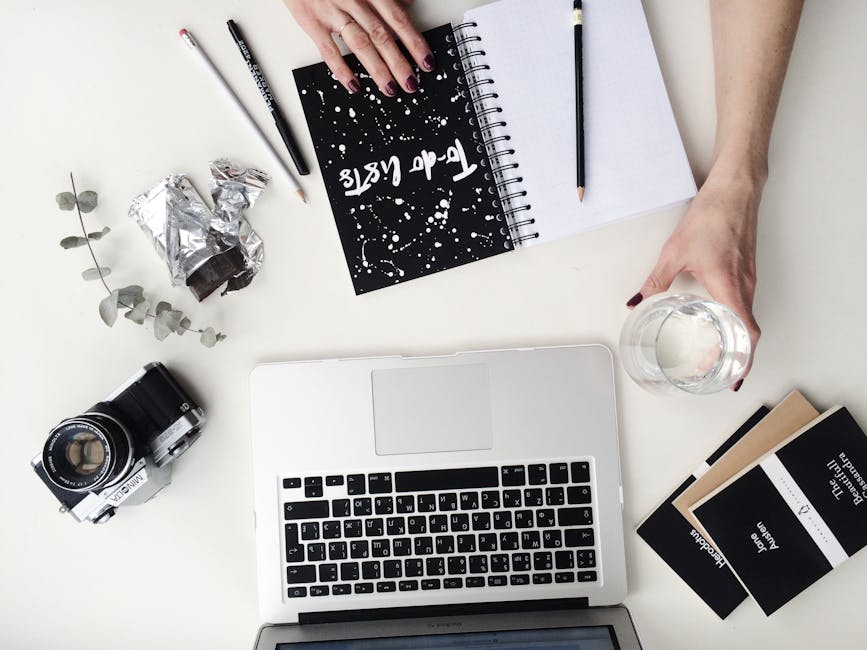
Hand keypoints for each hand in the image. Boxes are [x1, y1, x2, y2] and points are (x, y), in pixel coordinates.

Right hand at [283, 0, 434, 96]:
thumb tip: (407, 3)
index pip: (398, 19)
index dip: (414, 42)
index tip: (426, 62)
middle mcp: (354, 0)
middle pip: (382, 36)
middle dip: (399, 63)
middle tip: (411, 83)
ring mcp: (333, 12)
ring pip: (360, 44)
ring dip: (377, 70)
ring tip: (390, 89)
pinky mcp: (313, 23)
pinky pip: (329, 50)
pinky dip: (342, 70)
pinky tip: (354, 85)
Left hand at [627, 171, 763, 388]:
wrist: (734, 190)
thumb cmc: (712, 217)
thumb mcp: (674, 252)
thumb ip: (655, 281)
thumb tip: (636, 301)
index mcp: (729, 287)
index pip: (745, 334)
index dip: (741, 360)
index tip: (732, 378)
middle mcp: (745, 285)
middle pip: (748, 332)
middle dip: (735, 356)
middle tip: (718, 371)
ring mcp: (749, 277)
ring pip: (747, 317)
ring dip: (736, 338)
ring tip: (717, 352)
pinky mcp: (748, 269)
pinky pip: (745, 302)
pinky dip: (737, 320)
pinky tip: (719, 321)